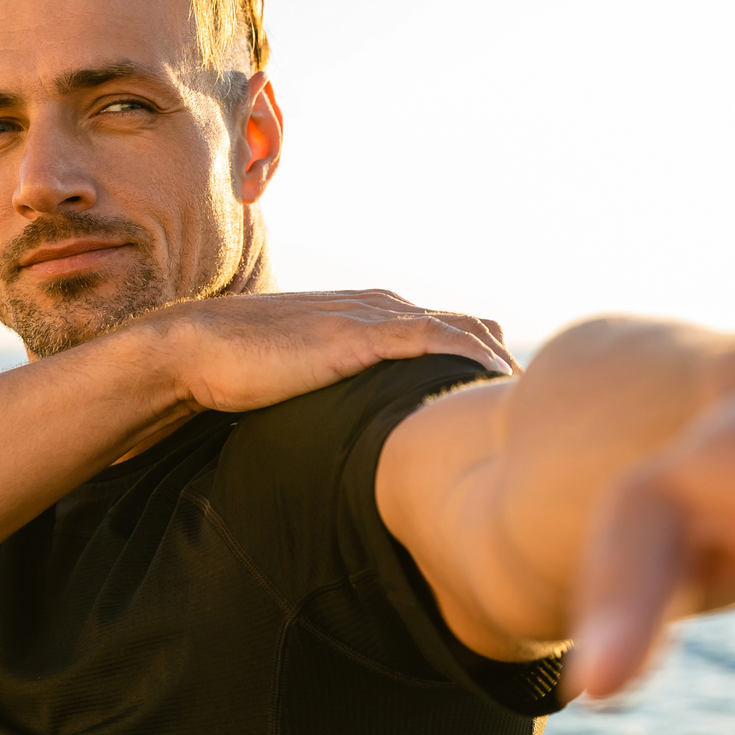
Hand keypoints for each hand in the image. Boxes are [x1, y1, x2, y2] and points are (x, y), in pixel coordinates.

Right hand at [141, 290, 515, 412]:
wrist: (199, 348)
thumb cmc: (246, 368)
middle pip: (468, 325)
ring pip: (458, 329)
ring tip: (525, 401)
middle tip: (534, 407)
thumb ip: (343, 385)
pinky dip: (466, 354)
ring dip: (496, 363)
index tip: (510, 401)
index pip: (450, 329)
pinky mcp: (355, 336)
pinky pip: (428, 338)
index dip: (485, 360)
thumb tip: (362, 428)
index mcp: (374, 313)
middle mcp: (382, 307)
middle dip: (504, 363)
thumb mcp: (310, 374)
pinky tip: (490, 379)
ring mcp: (370, 318)